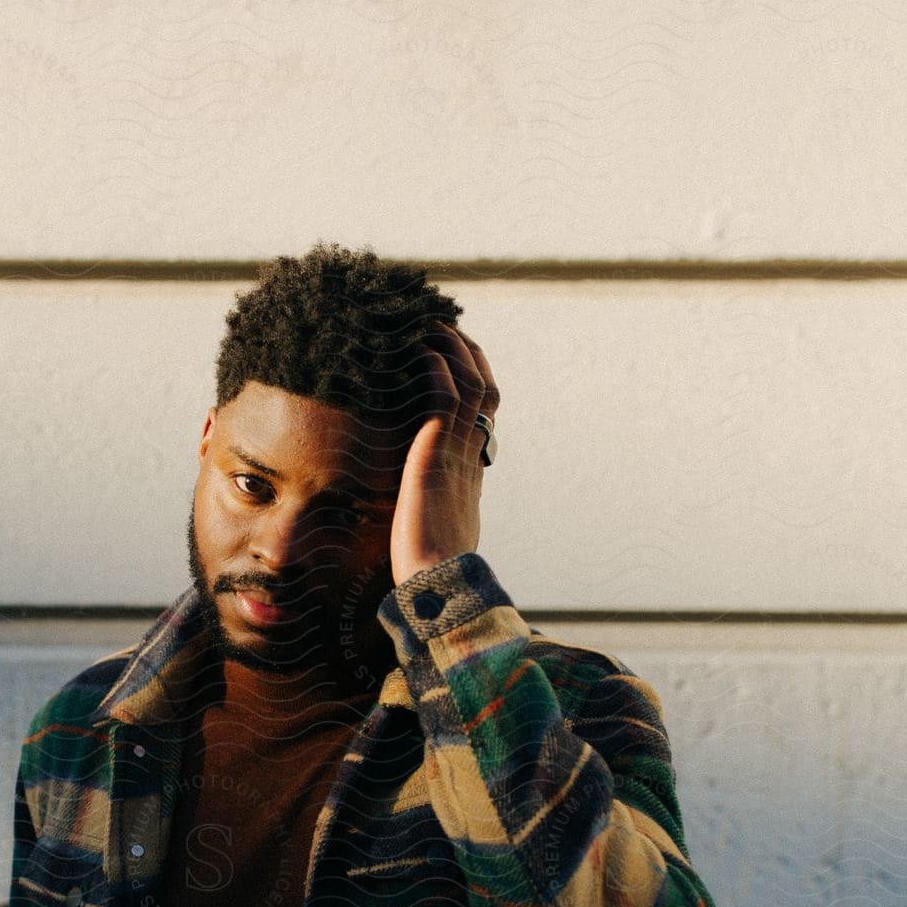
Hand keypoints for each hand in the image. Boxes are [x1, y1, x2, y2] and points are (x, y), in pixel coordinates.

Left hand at [388, 322, 498, 586]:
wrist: (437, 582)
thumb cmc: (432, 571)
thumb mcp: (437, 538)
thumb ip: (432, 518)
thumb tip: (421, 523)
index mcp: (471, 474)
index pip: (483, 416)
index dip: (475, 383)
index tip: (459, 361)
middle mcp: (471, 457)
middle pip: (485, 390)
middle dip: (470, 355)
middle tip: (447, 329)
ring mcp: (457, 454)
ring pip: (470, 384)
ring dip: (454, 349)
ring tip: (434, 324)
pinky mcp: (436, 454)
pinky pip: (444, 397)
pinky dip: (437, 368)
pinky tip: (422, 350)